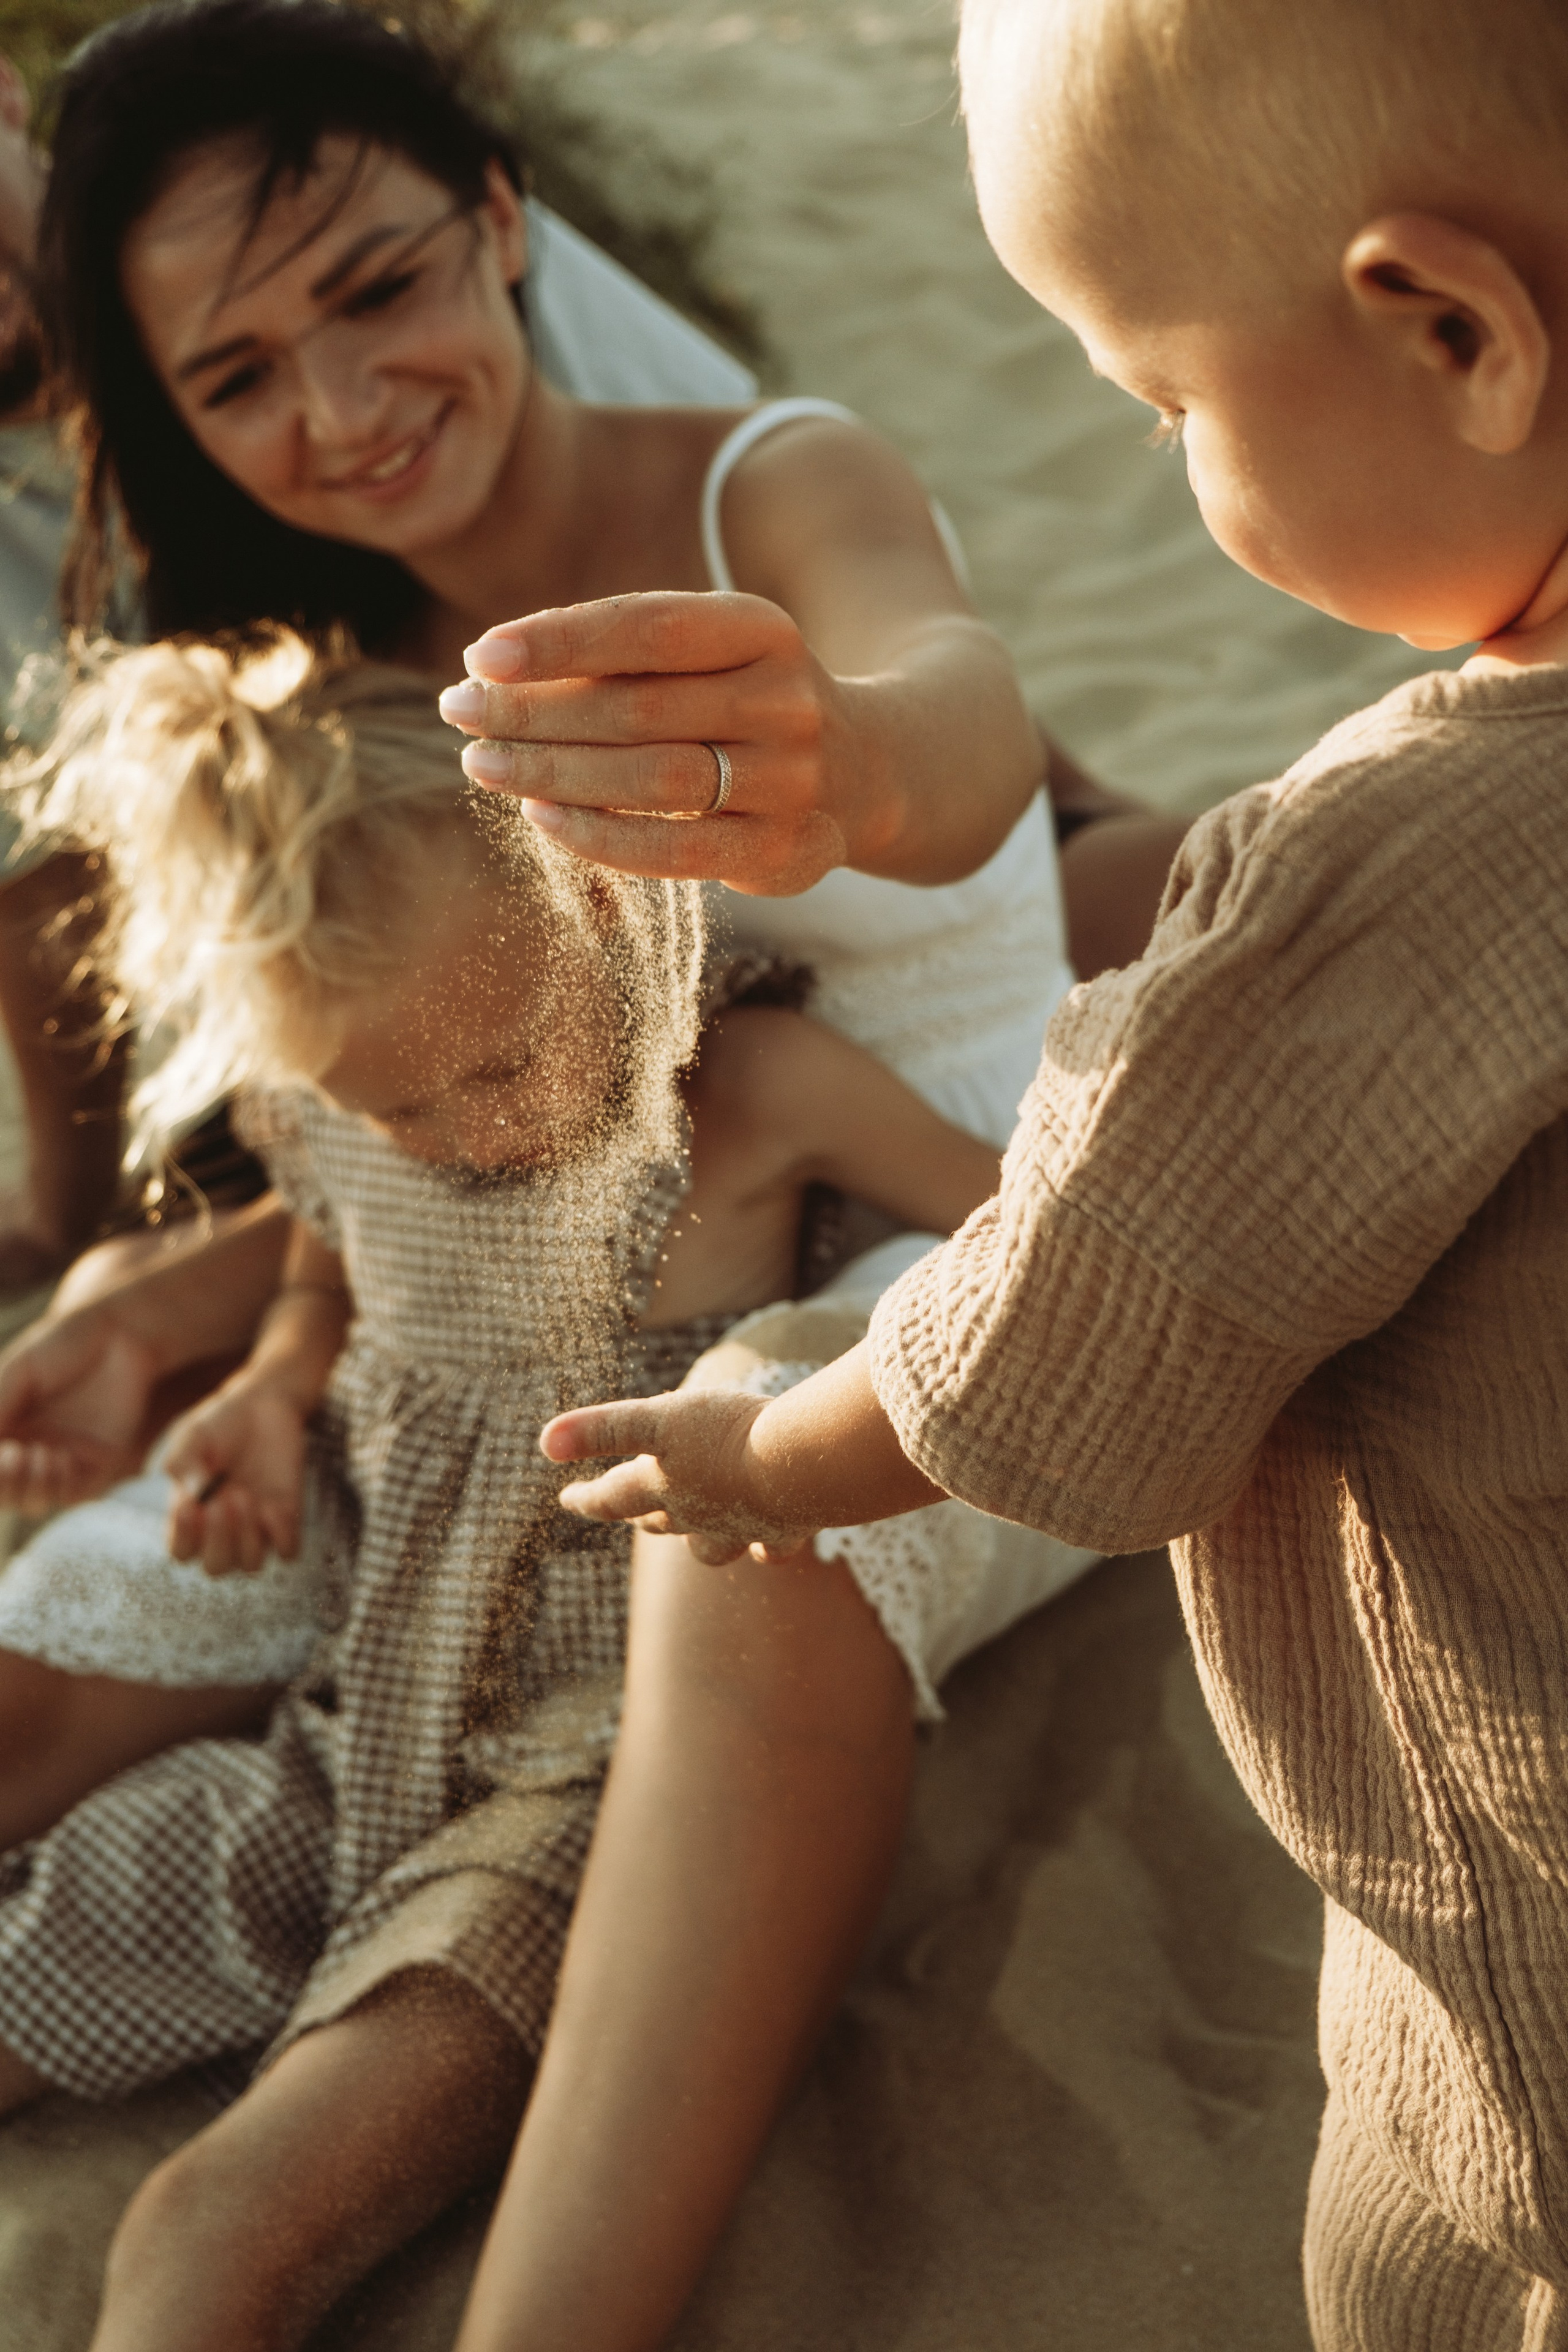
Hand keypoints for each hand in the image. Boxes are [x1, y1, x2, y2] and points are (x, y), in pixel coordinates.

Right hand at [0, 1308, 158, 1511]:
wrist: (121, 1335)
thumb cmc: (63, 1345)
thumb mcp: (18, 1374)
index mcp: (5, 1426)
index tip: (1, 1451)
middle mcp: (29, 1447)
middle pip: (2, 1493)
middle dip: (1, 1485)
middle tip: (13, 1455)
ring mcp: (62, 1458)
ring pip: (32, 1501)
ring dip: (27, 1487)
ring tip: (38, 1452)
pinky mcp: (98, 1462)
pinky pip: (72, 1494)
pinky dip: (59, 1485)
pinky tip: (61, 1455)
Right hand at [164, 1378, 306, 1574]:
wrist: (264, 1405)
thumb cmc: (220, 1423)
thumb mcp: (193, 1436)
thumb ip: (184, 1463)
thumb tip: (191, 1495)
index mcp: (192, 1517)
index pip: (181, 1551)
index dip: (182, 1538)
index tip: (189, 1506)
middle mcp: (223, 1530)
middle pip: (216, 1567)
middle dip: (218, 1540)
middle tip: (223, 1500)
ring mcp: (257, 1526)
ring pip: (251, 1564)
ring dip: (247, 1536)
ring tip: (243, 1495)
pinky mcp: (287, 1515)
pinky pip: (288, 1550)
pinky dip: (280, 1536)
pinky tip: (272, 1506)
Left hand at [438, 593, 857, 896]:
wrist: (869, 768)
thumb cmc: (744, 701)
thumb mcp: (706, 655)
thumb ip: (622, 660)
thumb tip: (492, 675)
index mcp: (765, 629)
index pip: (650, 628)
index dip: (562, 641)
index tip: (481, 654)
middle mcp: (787, 701)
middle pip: (639, 708)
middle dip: (535, 711)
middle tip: (459, 710)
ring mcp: (792, 781)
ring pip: (653, 779)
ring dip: (553, 772)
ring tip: (481, 761)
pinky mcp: (784, 852)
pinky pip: (677, 851)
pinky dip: (599, 836)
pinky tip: (539, 815)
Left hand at [541, 1385, 819, 1565]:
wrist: (799, 1467)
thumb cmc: (727, 1435)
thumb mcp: (657, 1419)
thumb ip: (602, 1429)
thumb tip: (543, 1442)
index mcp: (661, 1487)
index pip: (612, 1498)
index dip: (587, 1498)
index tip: (568, 1499)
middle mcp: (697, 1515)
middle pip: (659, 1521)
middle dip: (641, 1516)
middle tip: (627, 1511)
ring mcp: (740, 1527)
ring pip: (709, 1545)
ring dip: (696, 1539)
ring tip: (693, 1533)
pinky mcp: (784, 1528)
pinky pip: (769, 1547)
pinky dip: (761, 1549)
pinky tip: (762, 1549)